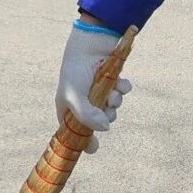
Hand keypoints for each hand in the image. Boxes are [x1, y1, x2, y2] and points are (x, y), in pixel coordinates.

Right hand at [56, 21, 133, 148]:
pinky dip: (123, 88)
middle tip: (105, 109)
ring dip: (115, 101)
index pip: (75, 131)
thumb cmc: (76, 72)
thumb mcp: (74, 97)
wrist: (89, 44)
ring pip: (114, 107)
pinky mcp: (113, 80)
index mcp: (69, 108)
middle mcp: (85, 102)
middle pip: (100, 121)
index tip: (93, 148)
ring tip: (112, 93)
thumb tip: (105, 129)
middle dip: (106, 116)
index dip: (84, 141)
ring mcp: (100, 91)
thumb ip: (87, 116)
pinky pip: (123, 91)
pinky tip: (119, 82)